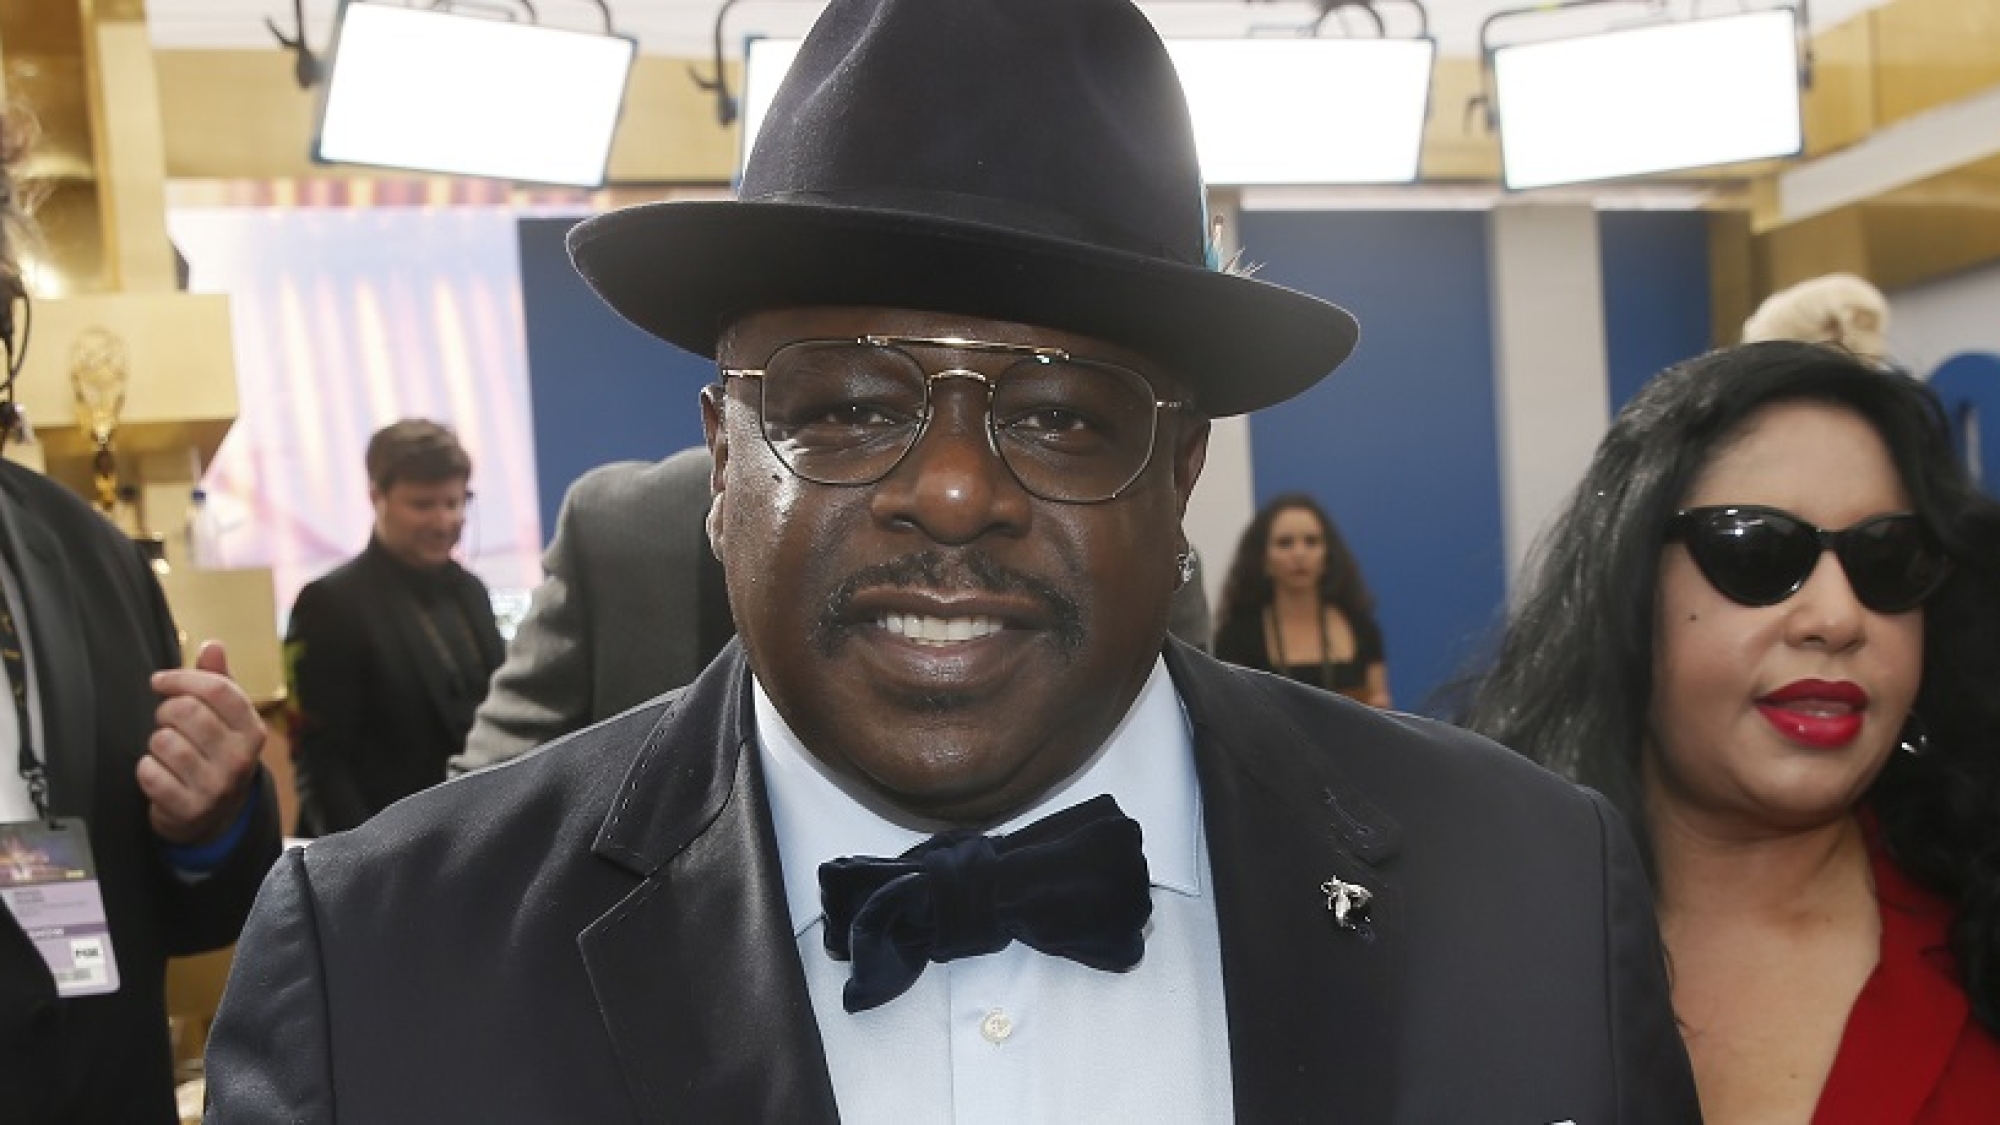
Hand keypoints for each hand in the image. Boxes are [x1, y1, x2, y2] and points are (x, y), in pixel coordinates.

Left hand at [138, 640, 264, 845]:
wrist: (215, 817)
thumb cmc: (215, 756)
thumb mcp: (226, 720)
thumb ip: (219, 681)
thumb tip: (213, 645)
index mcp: (252, 731)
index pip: (217, 689)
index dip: (182, 678)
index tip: (161, 681)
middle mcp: (239, 759)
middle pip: (186, 711)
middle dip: (166, 712)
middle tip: (167, 722)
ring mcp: (216, 787)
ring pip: (163, 742)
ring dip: (156, 744)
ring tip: (167, 751)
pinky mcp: (189, 809)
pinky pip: (149, 773)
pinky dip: (146, 771)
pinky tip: (160, 774)